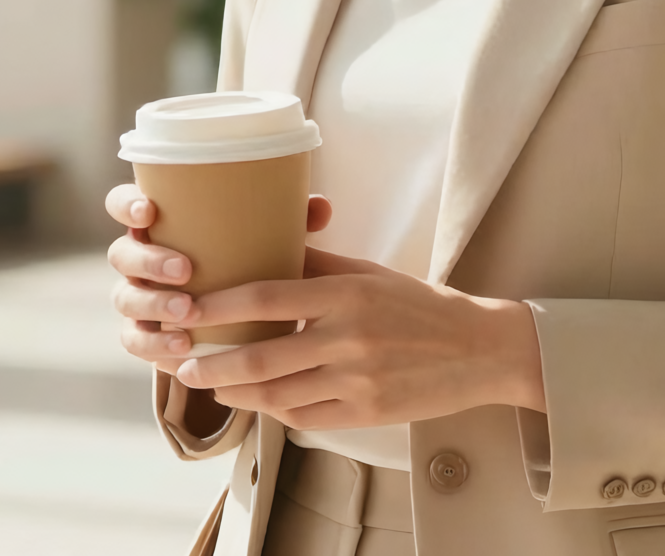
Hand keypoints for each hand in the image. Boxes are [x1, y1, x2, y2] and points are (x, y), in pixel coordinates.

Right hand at [104, 184, 332, 374]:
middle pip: (122, 254)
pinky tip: (180, 347)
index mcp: (159, 224)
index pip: (124, 205)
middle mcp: (139, 259)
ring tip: (188, 314)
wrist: (235, 317)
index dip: (127, 206)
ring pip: (125, 299)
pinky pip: (135, 341)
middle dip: (148, 261)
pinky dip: (154, 345)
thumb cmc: (244, 262)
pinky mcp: (144, 334)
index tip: (151, 211)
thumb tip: (322, 206)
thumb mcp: (263, 239)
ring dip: (154, 305)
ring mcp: (137, 297)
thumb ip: (286, 220)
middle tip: (185, 270)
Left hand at [169, 247, 545, 429]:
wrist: (478, 349)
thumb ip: (316, 264)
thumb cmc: (419, 306)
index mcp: (346, 294)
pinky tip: (259, 403)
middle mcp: (349, 338)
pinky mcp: (367, 413)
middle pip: (263, 357)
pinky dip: (275, 412)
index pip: (267, 297)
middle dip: (215, 365)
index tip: (189, 309)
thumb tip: (265, 247)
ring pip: (278, 395)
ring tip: (212, 386)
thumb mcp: (368, 274)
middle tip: (185, 364)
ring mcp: (358, 380)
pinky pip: (305, 418)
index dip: (221, 306)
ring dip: (237, 394)